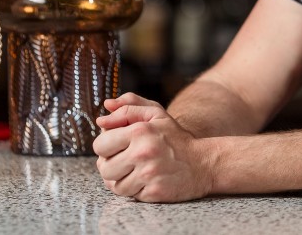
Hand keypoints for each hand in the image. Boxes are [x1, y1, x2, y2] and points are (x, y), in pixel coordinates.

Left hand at [93, 93, 213, 202]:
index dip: (106, 147)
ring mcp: (148, 174)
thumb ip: (128, 106)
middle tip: (127, 160)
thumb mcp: (155, 114)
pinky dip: (134, 190)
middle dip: (112, 165)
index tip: (119, 146)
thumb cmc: (175, 138)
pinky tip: (146, 180)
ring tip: (136, 171)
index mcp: (139, 131)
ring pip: (113, 185)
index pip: (99, 145)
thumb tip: (103, 111)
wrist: (202, 163)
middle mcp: (143, 152)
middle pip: (103, 168)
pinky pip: (129, 195)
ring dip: (121, 180)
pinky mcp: (154, 192)